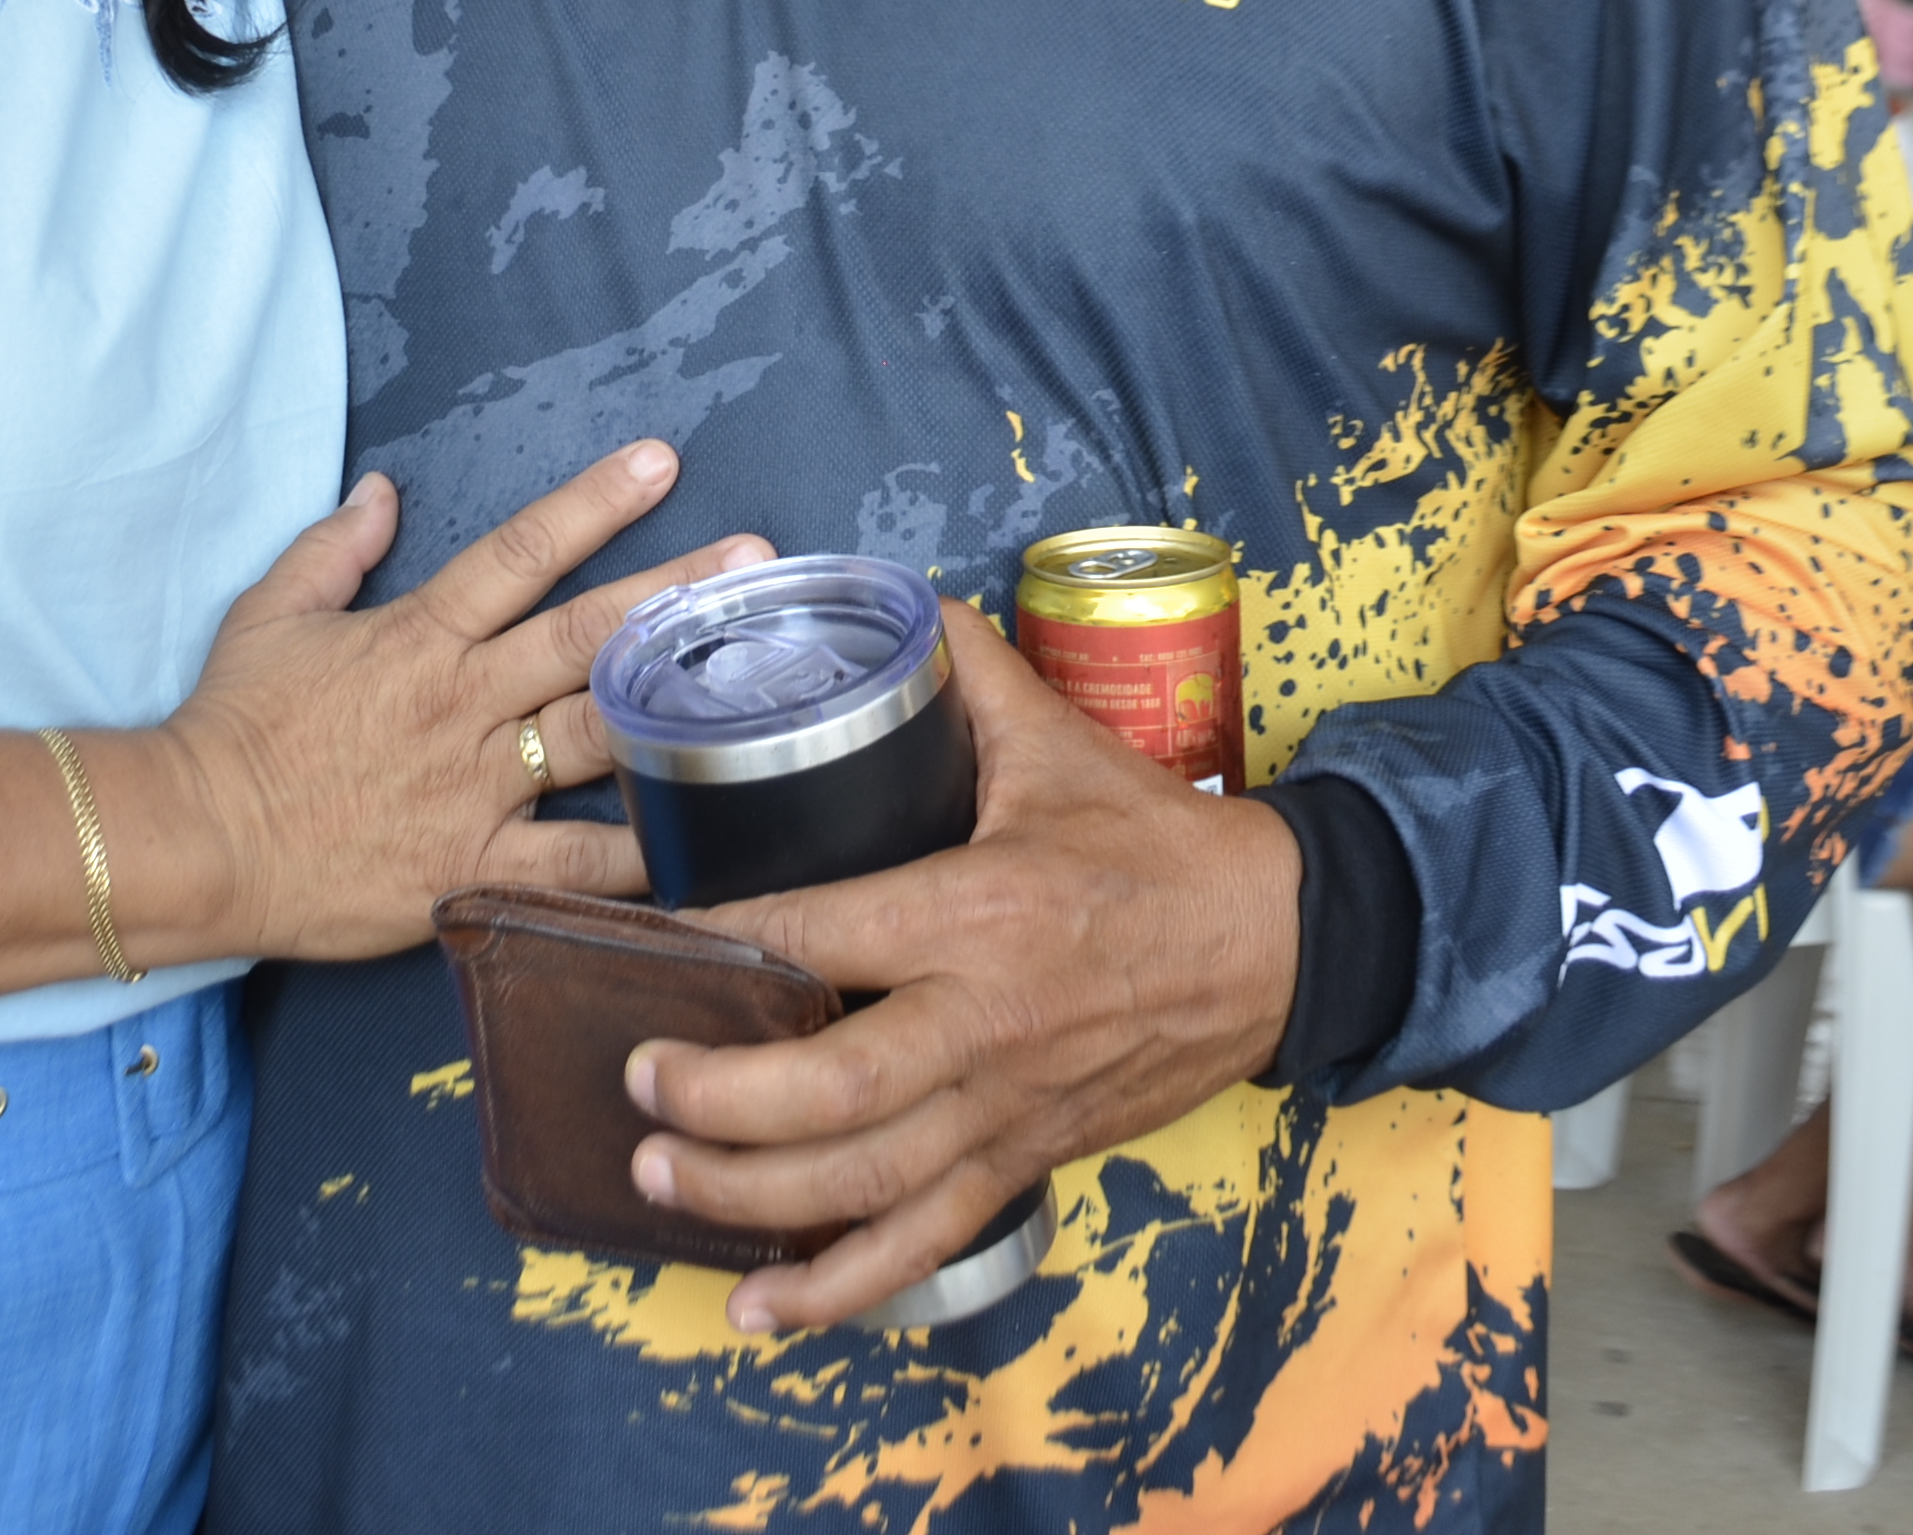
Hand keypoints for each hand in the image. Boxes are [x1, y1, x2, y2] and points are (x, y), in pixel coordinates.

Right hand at [154, 441, 764, 966]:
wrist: (192, 839)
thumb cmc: (230, 726)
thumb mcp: (271, 612)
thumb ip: (336, 547)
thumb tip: (385, 489)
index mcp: (419, 635)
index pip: (521, 552)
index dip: (594, 502)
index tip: (660, 462)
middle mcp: (460, 703)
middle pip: (585, 637)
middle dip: (674, 594)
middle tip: (755, 561)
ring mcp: (473, 789)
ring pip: (596, 739)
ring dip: (679, 709)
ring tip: (758, 687)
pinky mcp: (472, 870)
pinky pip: (573, 867)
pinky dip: (639, 857)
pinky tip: (707, 842)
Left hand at [624, 605, 1301, 1330]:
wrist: (1275, 944)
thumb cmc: (1156, 842)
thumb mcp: (1058, 741)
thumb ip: (963, 670)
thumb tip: (887, 602)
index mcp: (981, 909)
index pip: (823, 932)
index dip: (724, 938)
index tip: (649, 931)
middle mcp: (985, 1022)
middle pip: (830, 1089)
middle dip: (716, 1094)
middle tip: (637, 1070)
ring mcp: (1004, 1109)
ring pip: (862, 1183)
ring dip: (749, 1196)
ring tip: (655, 1177)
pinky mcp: (1023, 1162)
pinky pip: (922, 1244)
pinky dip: (836, 1291)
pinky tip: (756, 1310)